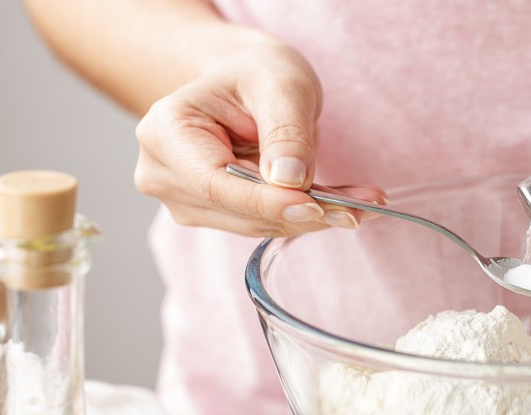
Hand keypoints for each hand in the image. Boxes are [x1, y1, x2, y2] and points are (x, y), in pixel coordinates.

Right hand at [133, 42, 384, 236]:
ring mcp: (187, 200)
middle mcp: (164, 174)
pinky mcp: (217, 216)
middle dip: (306, 211)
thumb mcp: (280, 85)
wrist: (248, 83)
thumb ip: (286, 131)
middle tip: (365, 205)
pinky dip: (308, 215)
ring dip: (315, 216)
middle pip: (240, 212)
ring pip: (259, 225)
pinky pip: (269, 224)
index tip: (316, 207)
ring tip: (364, 201)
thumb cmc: (257, 74)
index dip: (267, 202)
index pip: (216, 184)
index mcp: (166, 132)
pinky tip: (343, 203)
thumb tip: (291, 181)